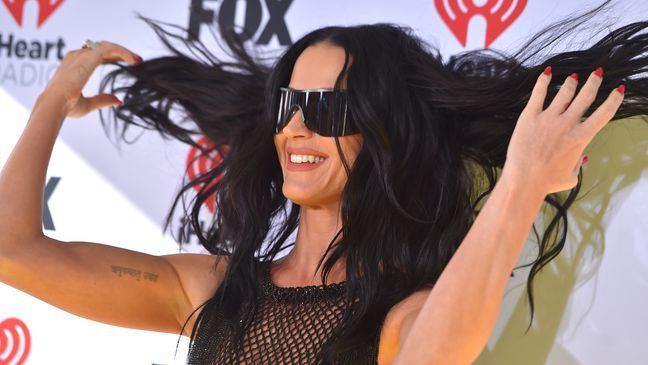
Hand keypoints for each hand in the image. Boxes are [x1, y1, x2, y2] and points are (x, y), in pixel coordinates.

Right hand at [41, 40, 140, 118]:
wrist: (55, 104)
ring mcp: (81, 55)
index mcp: (73, 66)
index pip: (95, 55)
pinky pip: (110, 48)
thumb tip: (119, 100)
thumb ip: (103, 100)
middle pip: (101, 49)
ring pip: (107, 46)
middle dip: (119, 53)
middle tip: (135, 60)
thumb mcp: (88, 104)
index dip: (112, 57)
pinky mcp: (88, 56)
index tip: (126, 62)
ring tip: (138, 60)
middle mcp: (75, 57)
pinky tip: (135, 60)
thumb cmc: (65, 106)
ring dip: (124, 52)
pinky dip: (124, 52)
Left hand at [502, 67, 624, 194]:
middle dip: (594, 82)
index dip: (614, 99)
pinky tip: (547, 72)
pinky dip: (543, 81)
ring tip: (573, 77)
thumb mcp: (571, 177)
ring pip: (564, 93)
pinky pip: (538, 93)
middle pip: (585, 96)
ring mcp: (548, 118)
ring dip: (571, 82)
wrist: (524, 180)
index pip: (604, 113)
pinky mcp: (529, 117)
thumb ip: (579, 164)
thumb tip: (583, 157)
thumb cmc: (548, 182)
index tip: (619, 88)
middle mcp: (567, 124)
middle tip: (597, 73)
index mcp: (582, 137)